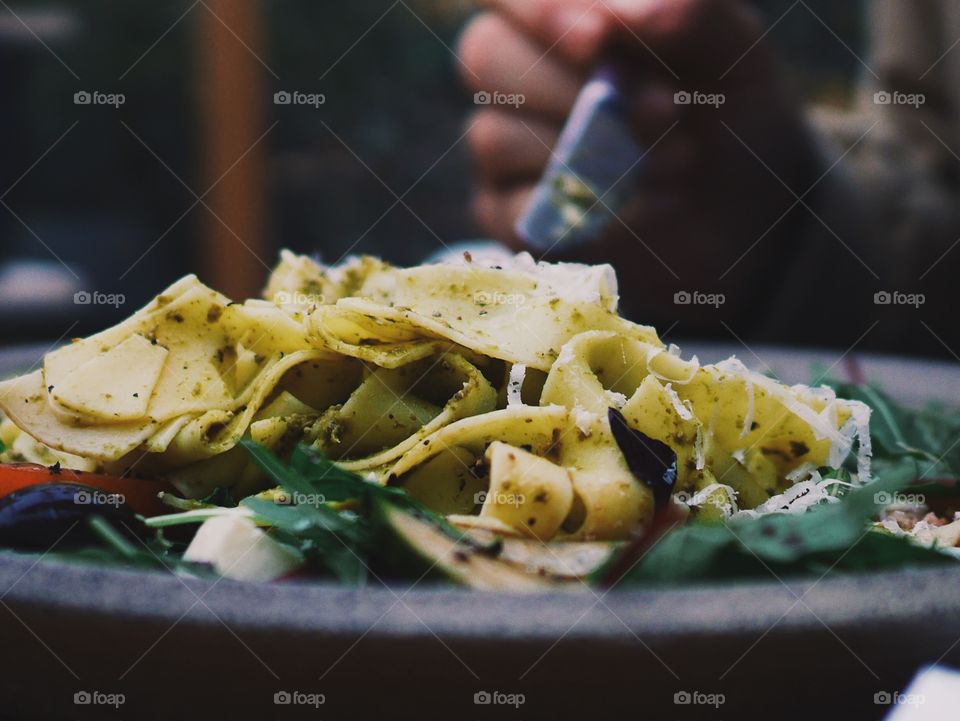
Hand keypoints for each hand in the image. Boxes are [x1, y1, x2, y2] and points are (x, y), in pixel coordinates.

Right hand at [458, 0, 819, 324]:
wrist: (743, 212)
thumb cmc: (724, 117)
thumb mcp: (731, 54)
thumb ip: (692, 16)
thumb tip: (622, 16)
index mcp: (561, 20)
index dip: (539, 11)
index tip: (597, 40)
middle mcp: (520, 79)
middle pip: (484, 57)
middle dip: (572, 87)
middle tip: (664, 112)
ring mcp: (508, 151)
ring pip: (494, 137)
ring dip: (590, 154)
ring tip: (679, 164)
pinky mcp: (511, 218)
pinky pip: (518, 211)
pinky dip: (590, 209)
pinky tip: (650, 207)